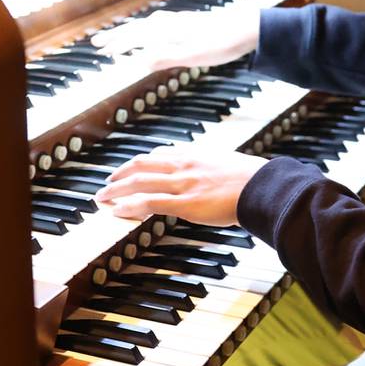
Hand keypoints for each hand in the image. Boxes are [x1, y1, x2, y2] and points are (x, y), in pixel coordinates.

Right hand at [90, 7, 261, 73]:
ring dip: (130, 33)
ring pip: (147, 26)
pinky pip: (158, 26)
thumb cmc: (222, 43)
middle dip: (117, 36)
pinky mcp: (188, 24)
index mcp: (168, 30)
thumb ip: (166, 57)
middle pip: (137, 29)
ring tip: (118, 40)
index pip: (135, 36)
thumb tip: (138, 61)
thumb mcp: (193, 55)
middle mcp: (170, 23)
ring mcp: (179, 22)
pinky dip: (146, 30)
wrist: (248, 28)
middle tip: (97, 43)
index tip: (100, 50)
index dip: (117, 44)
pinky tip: (151, 31)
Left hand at [95, 147, 269, 226]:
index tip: (129, 168)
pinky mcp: (185, 203)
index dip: (140, 162)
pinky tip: (117, 211)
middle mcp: (184, 165)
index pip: (159, 154)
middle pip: (142, 165)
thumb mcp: (228, 165)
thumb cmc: (252, 179)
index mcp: (195, 155)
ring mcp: (183, 183)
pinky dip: (129, 206)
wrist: (262, 187)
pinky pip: (150, 203)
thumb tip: (214, 175)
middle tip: (107, 183)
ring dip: (116, 190)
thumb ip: (213, 168)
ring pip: (139, 182)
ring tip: (102, 198)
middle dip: (120, 174)